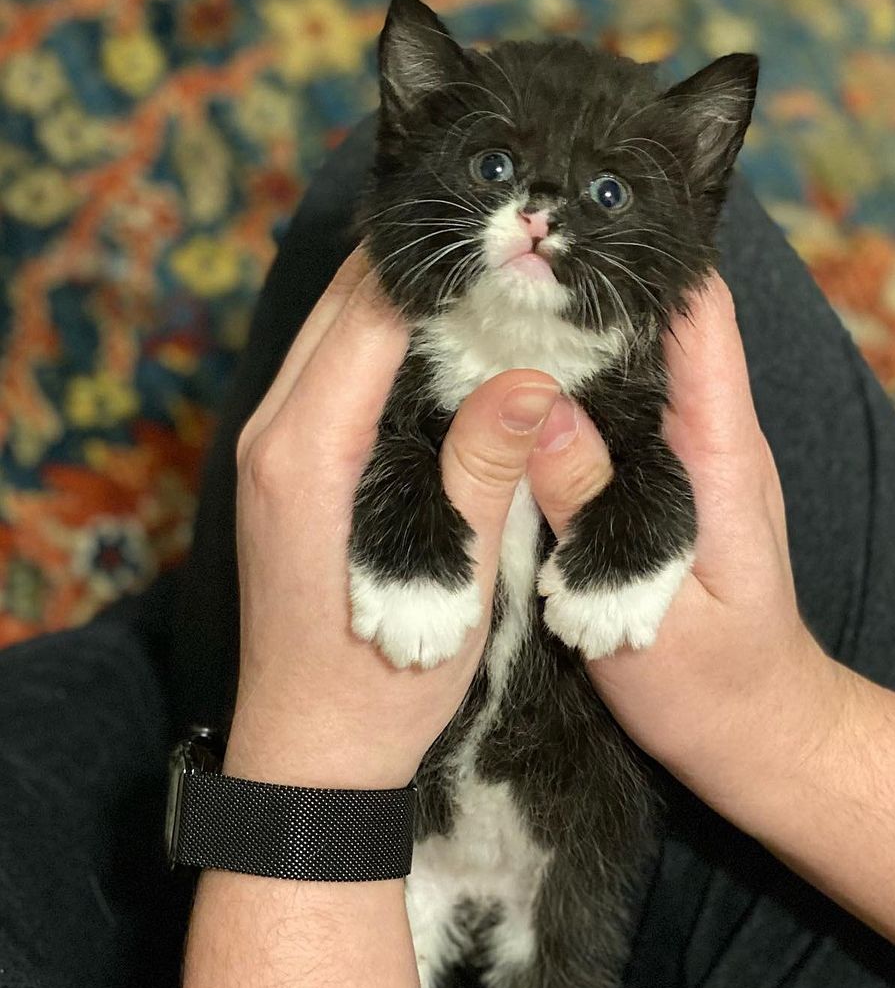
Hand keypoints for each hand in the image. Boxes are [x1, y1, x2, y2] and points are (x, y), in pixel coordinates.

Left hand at [226, 247, 559, 789]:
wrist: (309, 751)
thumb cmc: (381, 681)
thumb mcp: (449, 580)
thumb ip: (483, 471)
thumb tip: (533, 380)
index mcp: (307, 454)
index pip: (369, 318)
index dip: (434, 266)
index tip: (499, 235)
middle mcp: (272, 436)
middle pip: (341, 308)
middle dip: (414, 263)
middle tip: (494, 236)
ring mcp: (268, 450)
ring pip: (330, 333)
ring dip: (394, 296)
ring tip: (473, 270)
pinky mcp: (282, 468)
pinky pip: (325, 372)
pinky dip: (376, 338)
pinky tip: (433, 338)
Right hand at [527, 272, 840, 817]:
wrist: (757, 729)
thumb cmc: (712, 684)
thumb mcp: (644, 606)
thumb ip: (597, 512)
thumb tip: (540, 414)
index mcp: (719, 452)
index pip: (701, 320)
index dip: (651, 260)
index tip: (577, 228)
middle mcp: (708, 438)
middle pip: (663, 324)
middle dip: (595, 285)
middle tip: (507, 256)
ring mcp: (688, 457)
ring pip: (636, 363)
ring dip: (578, 330)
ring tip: (498, 298)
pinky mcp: (664, 482)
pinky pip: (620, 410)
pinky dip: (575, 385)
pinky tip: (517, 383)